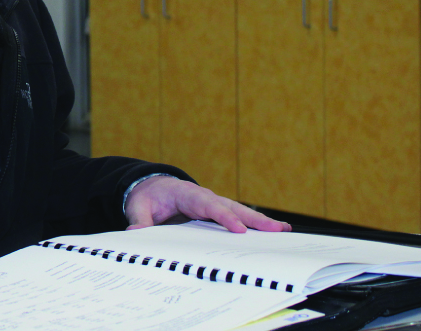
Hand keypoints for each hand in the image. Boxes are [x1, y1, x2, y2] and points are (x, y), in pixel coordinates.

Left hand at [125, 176, 290, 232]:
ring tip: (283, 230)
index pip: (208, 206)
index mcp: (187, 194)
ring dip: (260, 221)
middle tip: (277, 229)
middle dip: (254, 218)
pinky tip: (271, 233)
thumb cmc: (147, 196)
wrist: (151, 187)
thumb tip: (136, 232)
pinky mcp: (215, 212)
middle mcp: (204, 197)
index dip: (224, 217)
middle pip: (231, 207)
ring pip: (239, 211)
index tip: (239, 230)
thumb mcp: (138, 206)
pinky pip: (236, 217)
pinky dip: (253, 224)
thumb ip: (139, 219)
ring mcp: (212, 204)